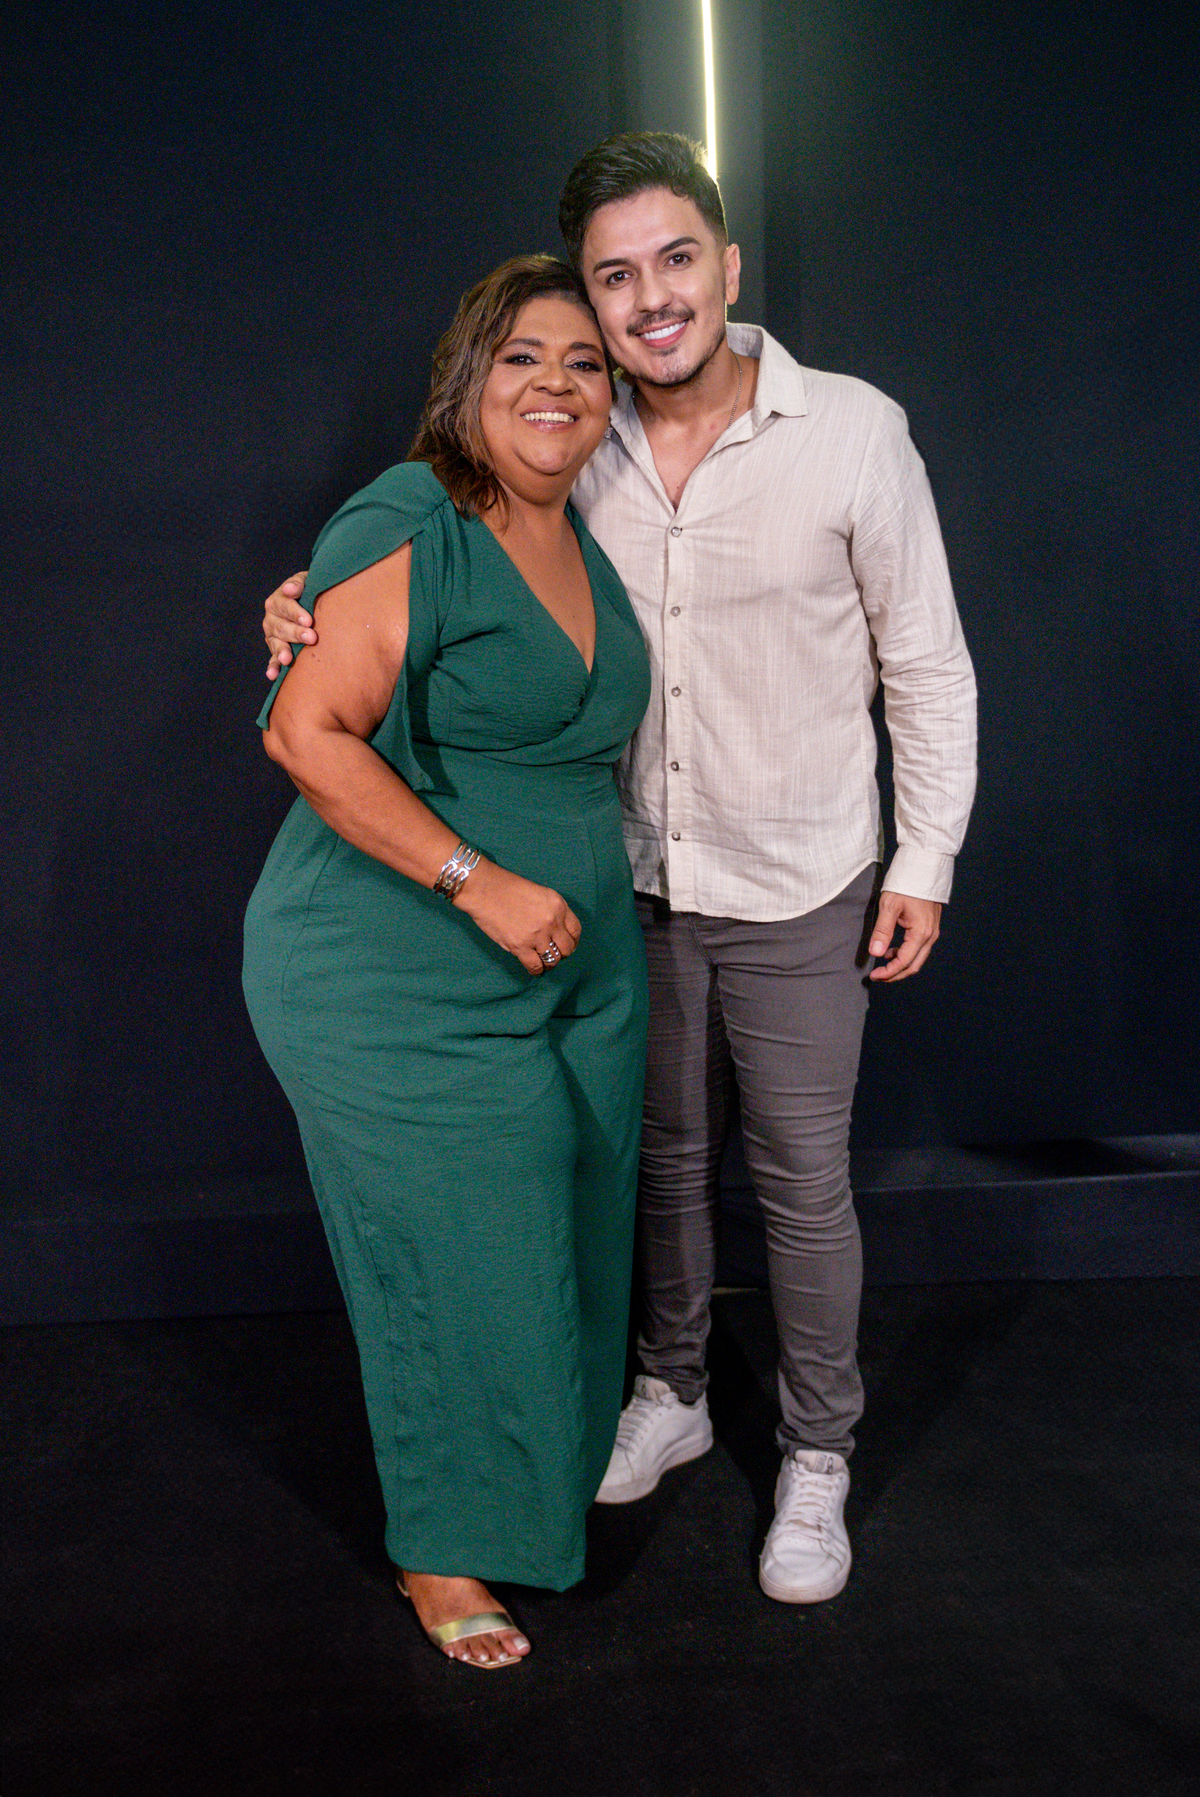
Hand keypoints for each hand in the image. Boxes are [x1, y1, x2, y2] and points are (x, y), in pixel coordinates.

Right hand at [264, 571, 315, 677]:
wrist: (311, 603)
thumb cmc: (310, 591)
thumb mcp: (306, 581)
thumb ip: (298, 583)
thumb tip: (290, 590)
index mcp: (277, 601)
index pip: (284, 605)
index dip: (296, 613)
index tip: (308, 620)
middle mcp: (271, 618)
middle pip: (281, 626)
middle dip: (296, 633)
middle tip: (311, 637)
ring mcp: (272, 635)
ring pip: (276, 643)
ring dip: (282, 652)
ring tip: (288, 659)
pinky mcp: (276, 649)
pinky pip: (272, 659)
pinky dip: (273, 667)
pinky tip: (273, 675)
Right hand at [454, 860, 581, 975]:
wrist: (485, 889)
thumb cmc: (508, 888)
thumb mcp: (540, 893)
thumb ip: (551, 911)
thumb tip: (556, 931)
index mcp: (558, 905)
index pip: (576, 930)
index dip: (573, 940)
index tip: (567, 944)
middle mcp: (551, 921)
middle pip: (567, 948)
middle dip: (562, 953)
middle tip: (554, 953)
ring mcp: (536, 936)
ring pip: (553, 960)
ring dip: (549, 962)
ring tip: (542, 960)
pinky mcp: (520, 947)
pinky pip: (535, 967)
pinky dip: (536, 970)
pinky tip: (533, 967)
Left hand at [868, 890, 941, 982]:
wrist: (924, 867)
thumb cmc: (907, 883)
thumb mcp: (889, 906)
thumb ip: (882, 931)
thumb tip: (875, 952)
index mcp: (921, 933)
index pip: (904, 962)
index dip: (889, 972)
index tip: (874, 976)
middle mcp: (930, 935)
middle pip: (914, 965)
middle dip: (895, 974)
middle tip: (878, 976)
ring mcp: (932, 932)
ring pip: (917, 958)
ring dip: (900, 965)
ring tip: (881, 965)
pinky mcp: (929, 927)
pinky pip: (919, 948)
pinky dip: (905, 954)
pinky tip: (890, 951)